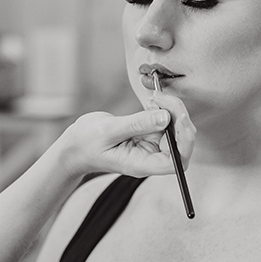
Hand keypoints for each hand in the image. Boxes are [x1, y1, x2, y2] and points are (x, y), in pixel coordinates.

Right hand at [57, 97, 194, 177]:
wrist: (75, 146)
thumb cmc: (86, 144)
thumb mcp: (108, 131)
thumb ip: (137, 124)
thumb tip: (165, 117)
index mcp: (142, 164)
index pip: (176, 161)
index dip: (184, 141)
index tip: (179, 118)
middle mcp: (150, 157)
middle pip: (180, 143)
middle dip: (178, 117)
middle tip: (162, 98)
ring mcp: (150, 146)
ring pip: (175, 129)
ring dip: (172, 110)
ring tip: (155, 97)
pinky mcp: (148, 135)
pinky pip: (165, 121)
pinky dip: (163, 108)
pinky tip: (153, 100)